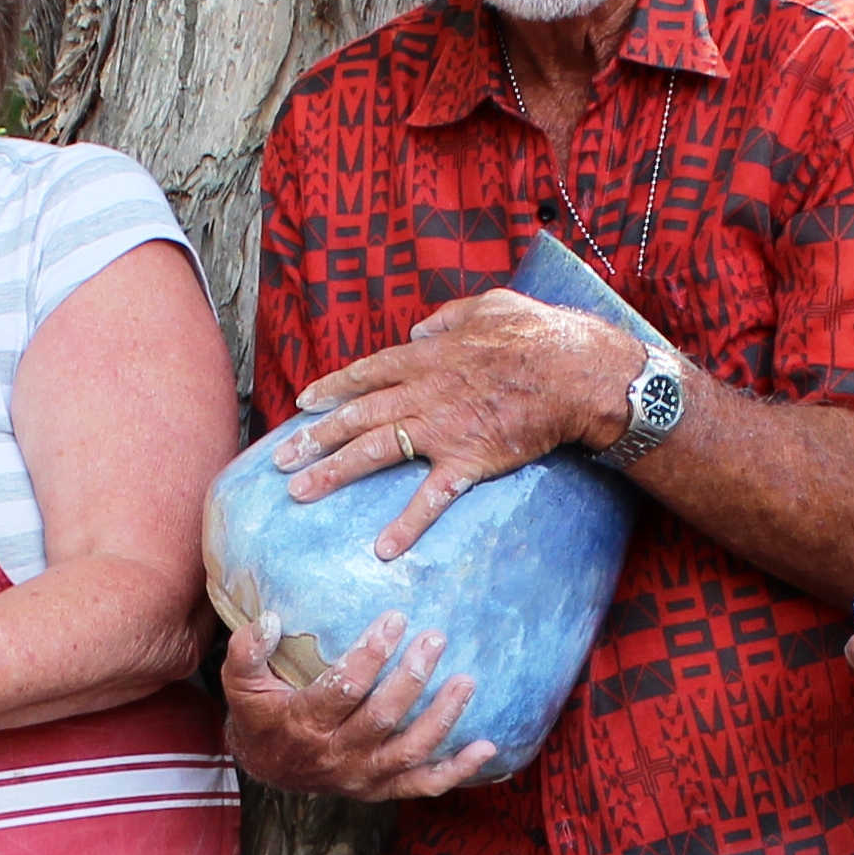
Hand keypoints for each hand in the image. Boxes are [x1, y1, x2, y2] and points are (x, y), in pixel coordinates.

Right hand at [219, 617, 494, 803]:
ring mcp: (361, 777)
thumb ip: (246, 651)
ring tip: (466, 682)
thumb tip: (270, 621)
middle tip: (435, 639)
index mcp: (304, 724)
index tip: (395, 619)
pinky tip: (486, 749)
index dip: (371, 655)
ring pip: (408, 751)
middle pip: (382, 717)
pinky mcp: (380, 789)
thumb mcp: (239, 682)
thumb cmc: (259, 714)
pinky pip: (422, 786)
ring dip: (441, 718)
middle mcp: (336, 755)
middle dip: (412, 677)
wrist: (266, 767)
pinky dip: (456, 771)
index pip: (343, 689)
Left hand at [286, 291, 636, 555]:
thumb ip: (446, 319)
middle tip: (280, 459)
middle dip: (313, 437)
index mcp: (425, 357)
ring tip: (300, 493)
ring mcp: (441, 429)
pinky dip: (407, 524)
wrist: (574, 371)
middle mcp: (422, 393)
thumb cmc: (537, 333)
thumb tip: (418, 333)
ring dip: (334, 473)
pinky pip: (431, 497)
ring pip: (375, 451)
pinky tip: (384, 549)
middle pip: (355, 416)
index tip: (303, 402)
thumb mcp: (488, 305)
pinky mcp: (468, 461)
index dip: (331, 389)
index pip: (365, 373)